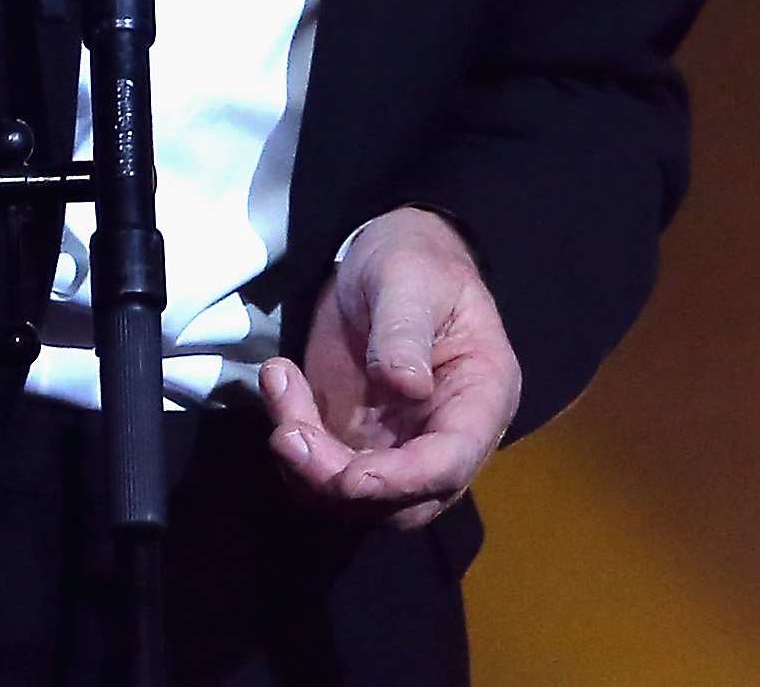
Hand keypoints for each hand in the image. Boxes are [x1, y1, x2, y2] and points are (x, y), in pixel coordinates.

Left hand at [259, 207, 521, 530]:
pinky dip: (291, 441)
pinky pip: (319, 470)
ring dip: (304, 465)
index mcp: (480, 400)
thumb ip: (405, 331)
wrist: (384, 257)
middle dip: (338, 482)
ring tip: (280, 383)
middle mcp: (444, 438)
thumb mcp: (409, 280)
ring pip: (353, 498)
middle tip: (287, 432)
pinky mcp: (355, 439)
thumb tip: (407, 386)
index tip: (349, 477)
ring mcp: (398, 445)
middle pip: (401, 502)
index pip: (449, 464)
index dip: (401, 481)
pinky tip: (279, 379)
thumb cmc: (414, 261)